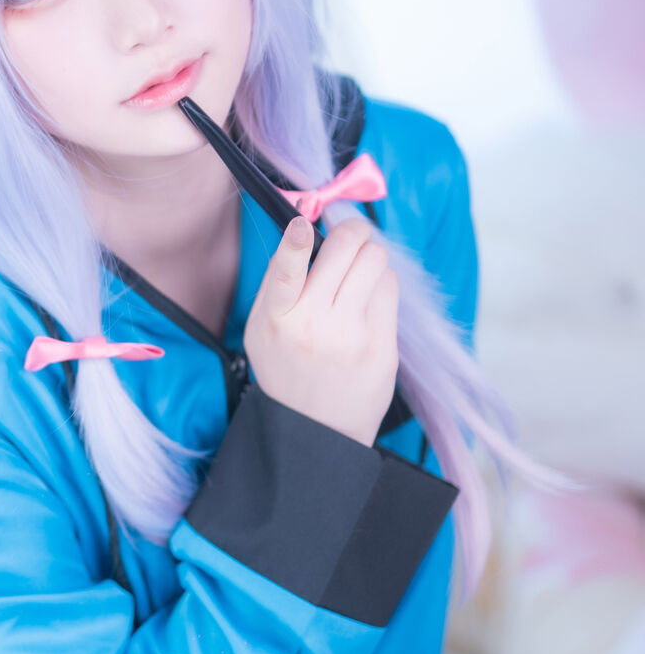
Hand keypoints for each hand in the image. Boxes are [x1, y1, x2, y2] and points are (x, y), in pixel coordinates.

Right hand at [243, 213, 399, 447]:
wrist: (316, 429)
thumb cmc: (288, 369)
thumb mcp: (262, 331)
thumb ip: (278, 284)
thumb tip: (304, 229)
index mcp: (275, 321)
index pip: (284, 273)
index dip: (295, 241)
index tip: (302, 224)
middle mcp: (313, 326)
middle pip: (346, 248)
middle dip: (352, 232)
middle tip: (351, 236)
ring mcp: (351, 336)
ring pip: (375, 260)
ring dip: (369, 256)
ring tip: (359, 273)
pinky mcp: (382, 346)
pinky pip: (390, 286)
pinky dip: (382, 281)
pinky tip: (370, 296)